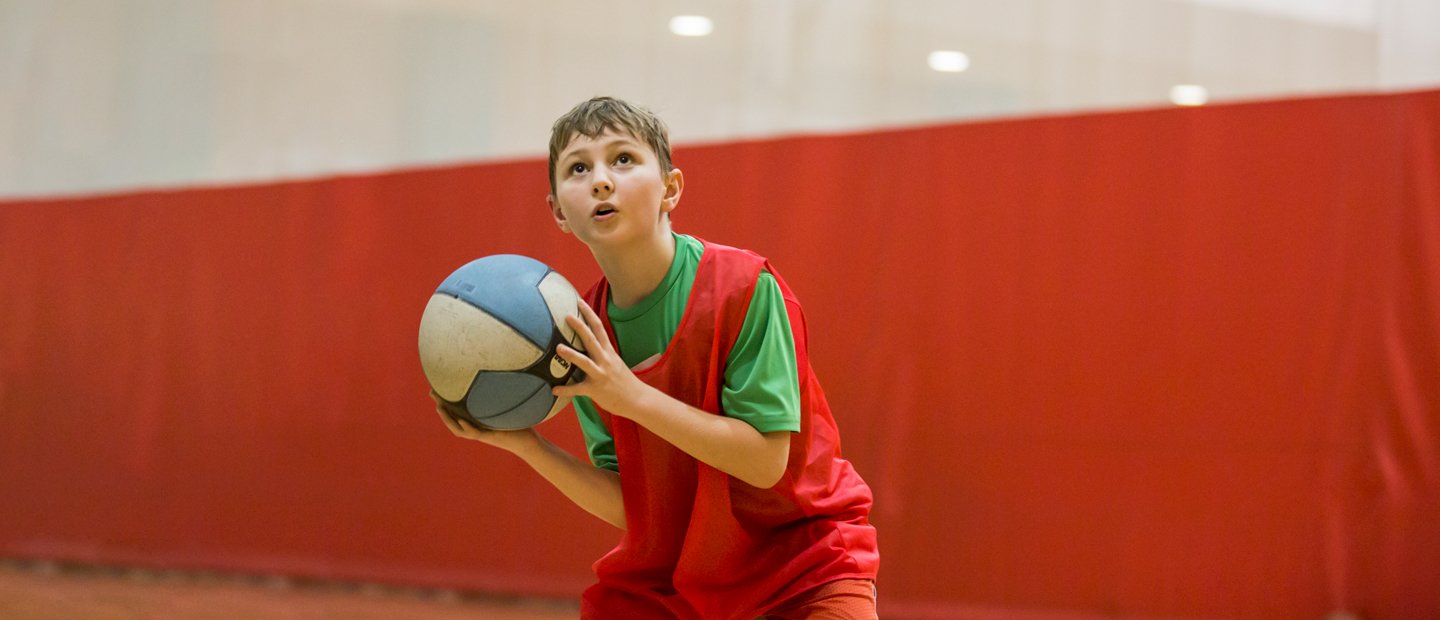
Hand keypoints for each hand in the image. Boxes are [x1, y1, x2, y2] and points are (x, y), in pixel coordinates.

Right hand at [432, 391, 538, 453]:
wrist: (528, 441)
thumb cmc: (519, 424)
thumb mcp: (506, 407)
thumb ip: (500, 396)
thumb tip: (500, 375)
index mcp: (476, 422)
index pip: (456, 412)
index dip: (445, 402)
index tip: (436, 388)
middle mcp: (475, 429)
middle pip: (452, 420)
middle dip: (441, 407)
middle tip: (432, 392)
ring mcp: (482, 434)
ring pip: (459, 429)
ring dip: (448, 418)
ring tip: (439, 406)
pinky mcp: (491, 437)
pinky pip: (476, 433)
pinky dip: (468, 427)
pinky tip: (462, 419)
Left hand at [552, 299, 653, 416]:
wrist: (637, 399)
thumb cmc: (623, 381)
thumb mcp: (615, 362)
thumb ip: (601, 353)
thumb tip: (587, 345)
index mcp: (609, 352)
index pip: (599, 328)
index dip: (589, 314)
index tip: (579, 302)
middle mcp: (605, 360)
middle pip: (591, 340)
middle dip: (579, 327)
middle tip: (567, 316)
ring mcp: (600, 374)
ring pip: (585, 362)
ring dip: (571, 355)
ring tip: (558, 348)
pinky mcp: (595, 390)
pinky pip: (578, 389)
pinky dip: (565, 390)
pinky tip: (554, 390)